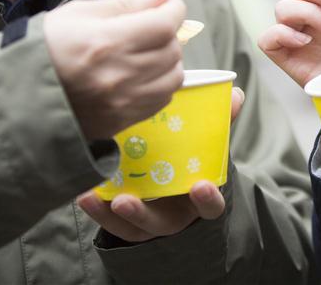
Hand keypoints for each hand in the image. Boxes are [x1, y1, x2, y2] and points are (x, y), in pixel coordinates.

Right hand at [44, 0, 185, 139]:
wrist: (16, 95)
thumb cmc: (46, 47)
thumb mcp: (80, 13)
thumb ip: (129, 3)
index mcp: (106, 41)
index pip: (166, 22)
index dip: (173, 8)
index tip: (166, 5)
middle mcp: (120, 74)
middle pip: (173, 48)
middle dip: (168, 32)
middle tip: (148, 27)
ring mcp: (124, 101)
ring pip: (174, 75)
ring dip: (168, 59)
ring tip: (145, 52)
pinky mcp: (124, 120)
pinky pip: (163, 98)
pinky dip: (160, 82)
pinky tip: (140, 74)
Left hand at [77, 87, 244, 240]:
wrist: (169, 184)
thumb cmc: (191, 161)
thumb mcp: (206, 145)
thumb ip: (220, 122)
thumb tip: (236, 94)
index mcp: (200, 198)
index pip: (210, 207)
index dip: (207, 200)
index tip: (200, 186)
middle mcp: (174, 216)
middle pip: (161, 223)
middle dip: (142, 214)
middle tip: (126, 200)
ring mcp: (147, 223)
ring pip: (130, 227)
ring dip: (111, 215)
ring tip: (98, 195)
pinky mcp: (123, 224)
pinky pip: (108, 222)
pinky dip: (96, 209)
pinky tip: (84, 192)